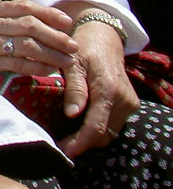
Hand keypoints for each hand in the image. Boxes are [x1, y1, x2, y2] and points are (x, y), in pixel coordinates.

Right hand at [0, 0, 76, 75]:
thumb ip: (5, 17)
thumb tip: (37, 20)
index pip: (24, 6)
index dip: (48, 13)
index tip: (66, 21)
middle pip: (31, 25)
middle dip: (56, 36)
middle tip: (73, 45)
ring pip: (27, 45)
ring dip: (51, 53)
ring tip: (67, 61)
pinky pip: (18, 64)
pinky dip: (36, 67)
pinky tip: (49, 70)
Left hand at [56, 11, 137, 156]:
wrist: (104, 37)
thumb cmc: (83, 47)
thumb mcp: (73, 63)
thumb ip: (74, 89)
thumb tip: (72, 115)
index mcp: (108, 90)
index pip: (95, 127)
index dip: (79, 143)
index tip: (64, 151)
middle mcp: (123, 100)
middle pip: (102, 134)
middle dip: (82, 142)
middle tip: (59, 142)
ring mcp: (129, 103)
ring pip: (109, 132)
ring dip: (90, 137)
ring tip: (66, 135)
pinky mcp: (129, 104)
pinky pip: (113, 124)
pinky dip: (98, 128)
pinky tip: (80, 124)